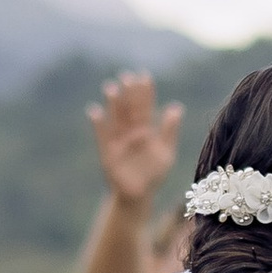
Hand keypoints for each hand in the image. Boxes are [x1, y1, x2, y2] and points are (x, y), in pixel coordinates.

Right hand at [89, 71, 182, 210]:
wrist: (138, 196)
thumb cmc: (153, 174)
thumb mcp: (165, 153)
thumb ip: (169, 132)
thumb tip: (176, 107)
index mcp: (145, 130)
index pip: (144, 107)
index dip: (144, 93)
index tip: (144, 76)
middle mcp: (130, 132)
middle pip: (128, 109)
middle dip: (128, 93)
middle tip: (127, 76)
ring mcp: (117, 141)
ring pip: (115, 119)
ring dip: (113, 104)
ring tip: (111, 88)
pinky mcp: (107, 152)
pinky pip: (102, 136)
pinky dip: (98, 124)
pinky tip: (94, 111)